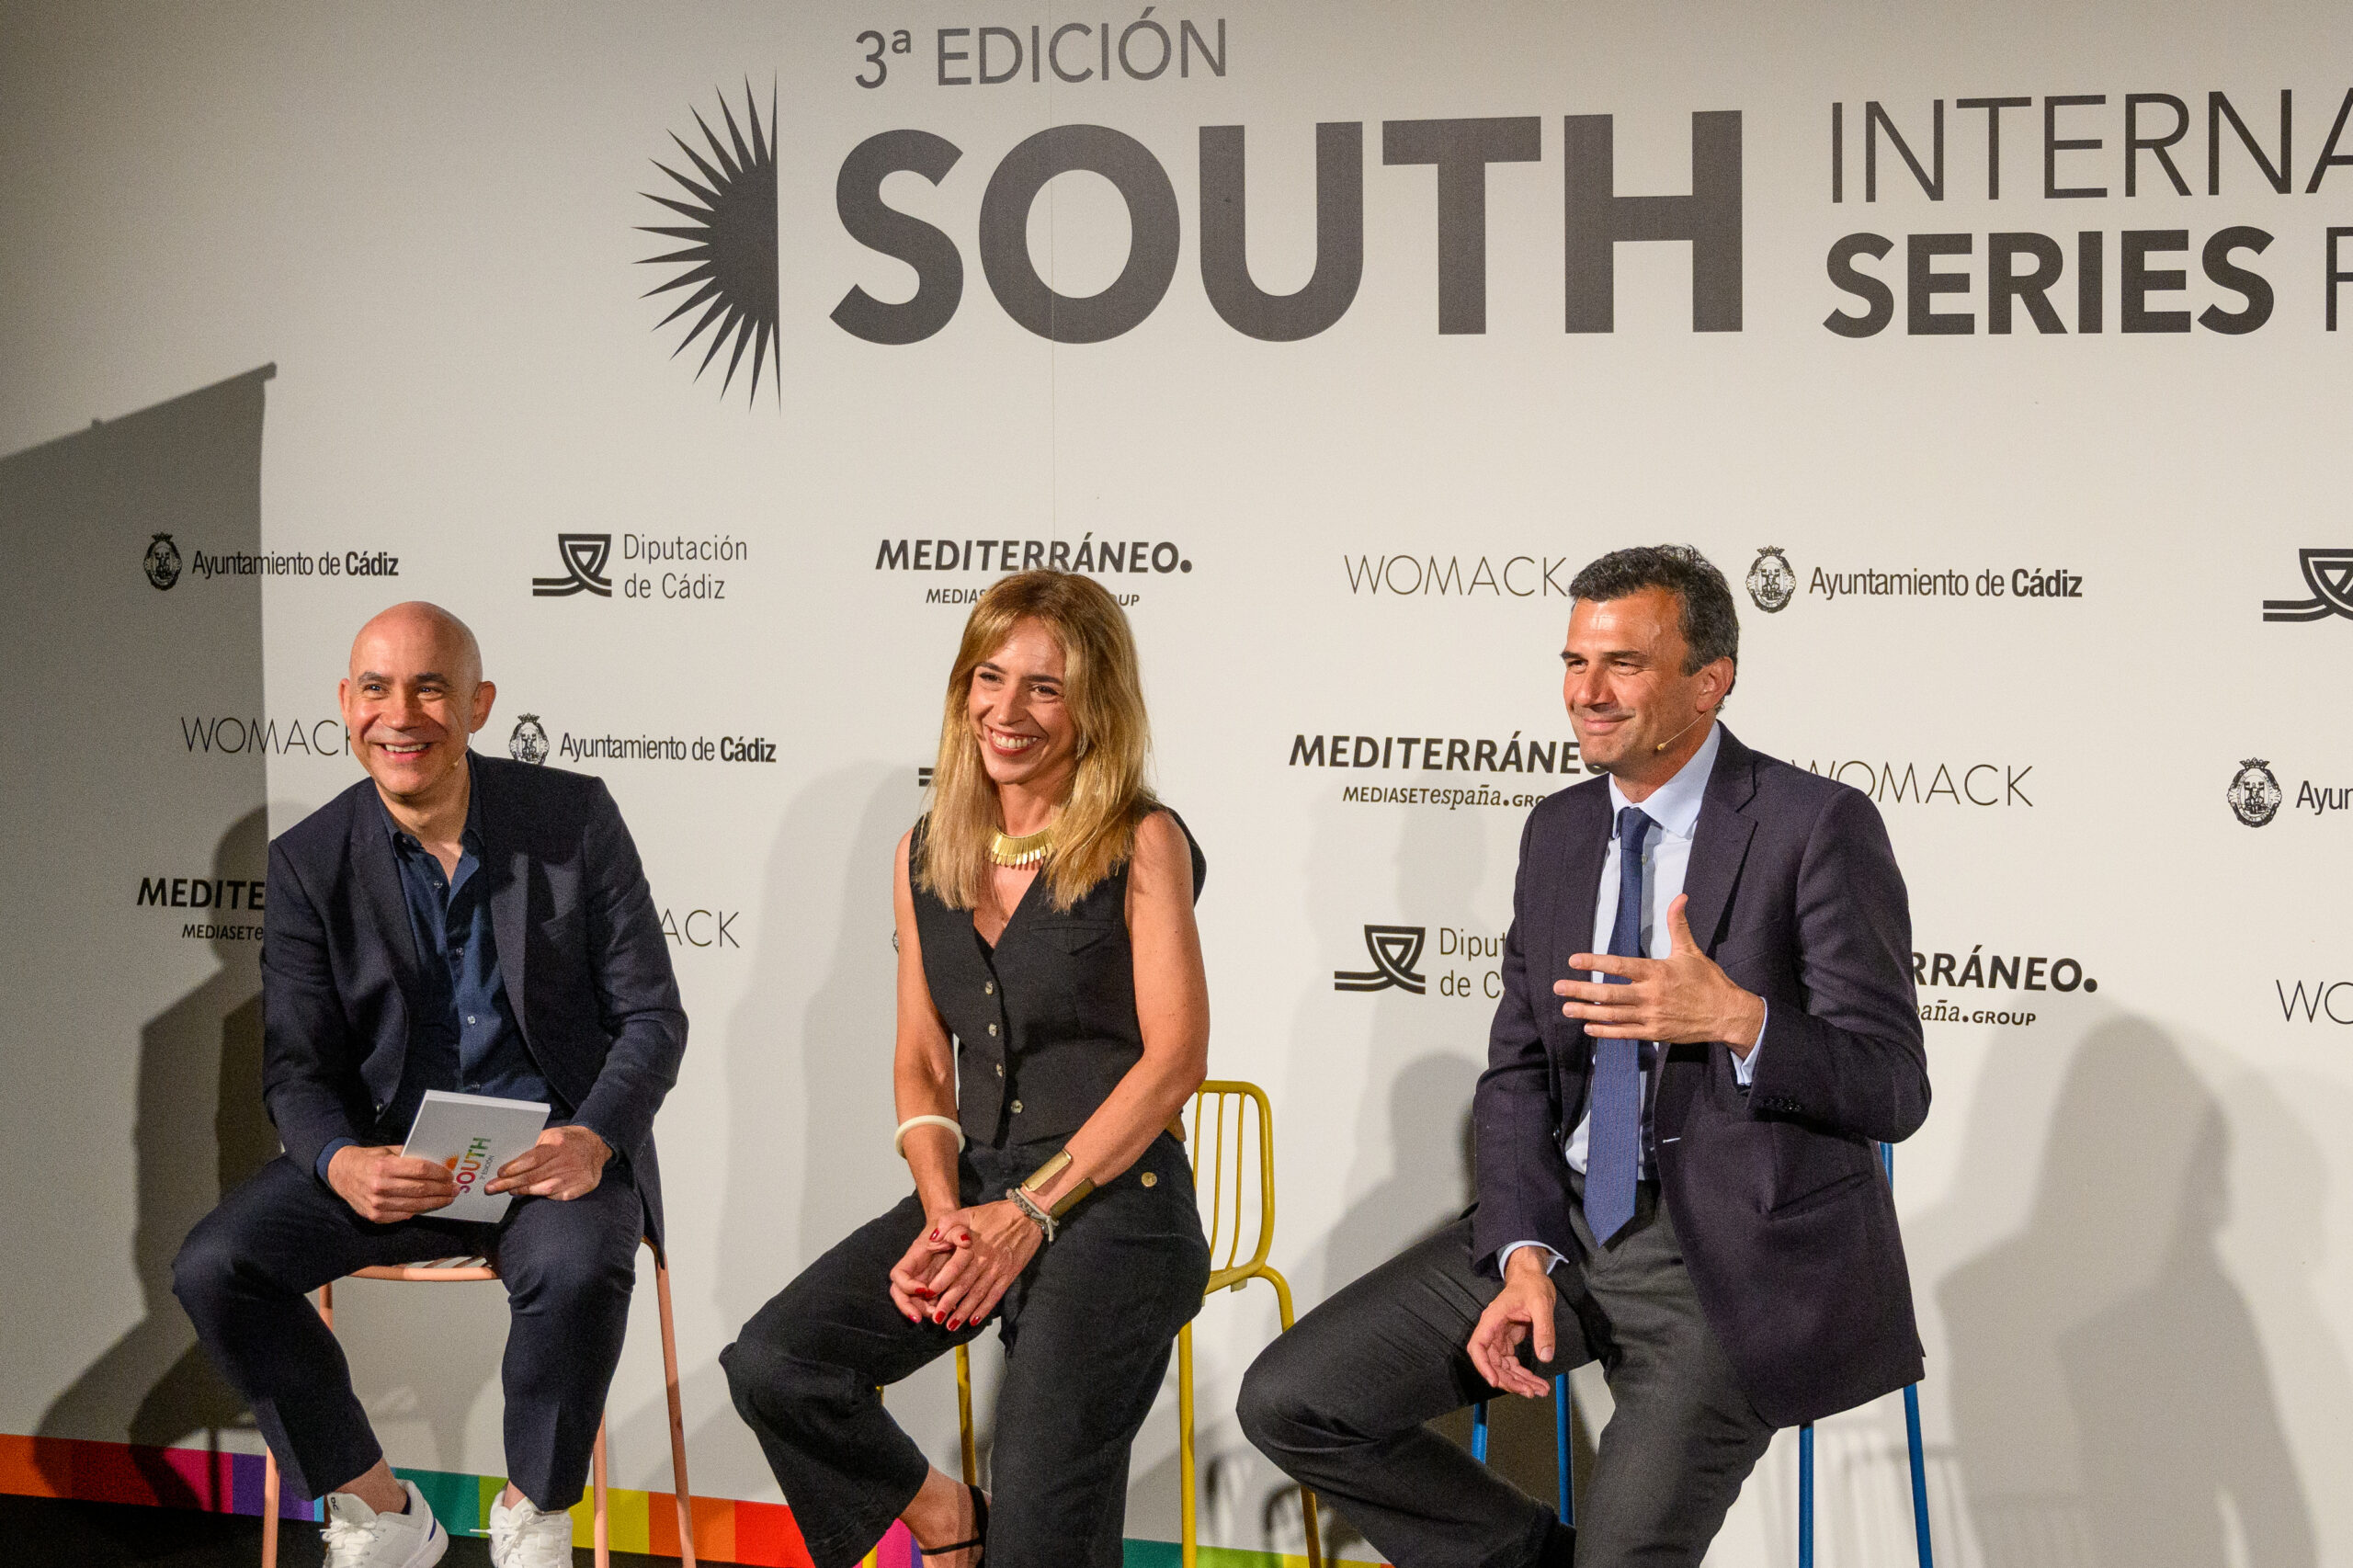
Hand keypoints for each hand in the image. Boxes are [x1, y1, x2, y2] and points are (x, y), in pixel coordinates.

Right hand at [327, 1144, 456, 1222]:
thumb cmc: (369, 1160)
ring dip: (435, 1202)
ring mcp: (377, 1203)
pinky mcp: (375, 1216)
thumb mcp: (388, 1151)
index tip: (450, 1175)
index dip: (439, 1173)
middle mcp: (380, 1185)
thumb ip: (410, 1157)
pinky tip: (427, 1206)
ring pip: (415, 1205)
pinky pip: (404, 1215)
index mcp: (384, 1166)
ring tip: (447, 1198)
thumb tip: (438, 1163)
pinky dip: (418, 1211)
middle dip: (442, 1189)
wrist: (342, 1174)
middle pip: (420, 1189)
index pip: (420, 1170)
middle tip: (454, 1189)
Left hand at [486, 1124, 610, 1200]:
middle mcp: (567, 1160)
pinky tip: (532, 1194)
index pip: (532, 1158)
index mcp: (557, 1144)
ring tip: (509, 1191)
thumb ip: (533, 1145)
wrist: (596, 1144)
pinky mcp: (582, 1186)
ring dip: (524, 1191)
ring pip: (544, 1189)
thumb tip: (508, 1158)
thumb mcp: (551, 1134)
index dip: (514, 1167)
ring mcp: (575, 1175)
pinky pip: (558, 1196)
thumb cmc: (567, 1140)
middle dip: (510, 1183)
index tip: (499, 1173)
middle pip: (533, 1175)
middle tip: (492, 1188)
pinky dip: (544, 1196)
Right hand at [887, 1216, 960, 1322]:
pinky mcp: (930, 1289)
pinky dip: (935, 1310)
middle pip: (899, 1293)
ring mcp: (920, 1281)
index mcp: (913, 1257)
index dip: (907, 1285)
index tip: (924, 1290)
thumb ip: (958, 1232)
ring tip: (937, 1317)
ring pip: (912, 1302)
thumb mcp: (956, 1228)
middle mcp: (913, 1272)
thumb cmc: (951, 1229)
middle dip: (907, 1307)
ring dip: (922, 1311)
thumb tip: (965, 1240)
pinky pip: (927, 1303)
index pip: (899, 1274)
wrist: (953, 1233)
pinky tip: (950, 1312)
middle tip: (919, 1317)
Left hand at [910, 1201, 1044, 1330]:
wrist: (1027, 1215)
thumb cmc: (996, 1214)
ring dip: (964, 1311)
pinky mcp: (1009, 1275)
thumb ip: (947, 1223)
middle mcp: (984, 1260)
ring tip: (951, 1325)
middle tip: (937, 1318)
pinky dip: (984, 1309)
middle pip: (963, 1286)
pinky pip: (995, 1295)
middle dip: (949, 1304)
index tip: (928, 1294)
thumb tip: (932, 1238)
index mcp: (972, 1245)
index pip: (954, 1268)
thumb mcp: (968, 1212)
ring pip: (977, 1295)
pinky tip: (975, 1320)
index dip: (941, 1282)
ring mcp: (997, 1269)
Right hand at [1467, 1247, 1558, 1398]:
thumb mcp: (1541, 1304)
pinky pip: (1512, 1363)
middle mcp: (1493, 1330)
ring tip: (1538, 1390)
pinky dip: (1523, 1375)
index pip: (1478, 1346)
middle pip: (1492, 1363)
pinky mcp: (1508, 1341)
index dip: (1483, 1366)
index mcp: (1493, 1319)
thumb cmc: (1532, 1285)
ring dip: (1519, 1381)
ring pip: (1503, 1367)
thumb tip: (1545, 1356)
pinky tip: (1536, 1383)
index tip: (1494, 1381)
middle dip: (1509, 1380)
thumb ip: (1544, 1330)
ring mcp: (1500, 1337)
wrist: (1532, 1277)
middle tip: (1528, 1391)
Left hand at [1556, 893, 1765, 1054]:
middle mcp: (1651, 994)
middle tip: (1558, 987)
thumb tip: (1680, 897)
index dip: (1595, 962)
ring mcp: (1652, 1016)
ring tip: (1566, 1007)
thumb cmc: (1708, 982)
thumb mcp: (1691, 951)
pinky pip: (1624, 1033)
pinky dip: (1605, 1031)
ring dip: (1587, 1011)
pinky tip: (1589, 1027)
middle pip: (1609, 993)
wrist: (1727, 1014)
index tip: (1574, 960)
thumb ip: (1678, 925)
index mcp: (1657, 971)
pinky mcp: (1655, 1033)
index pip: (1619, 965)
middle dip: (1581, 990)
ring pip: (1612, 1014)